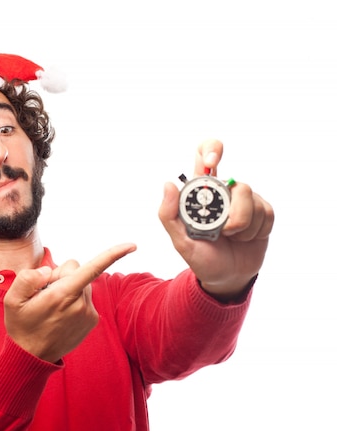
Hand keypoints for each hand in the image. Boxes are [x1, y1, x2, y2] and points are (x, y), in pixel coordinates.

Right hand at [4, 243, 135, 362]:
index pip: (91, 269)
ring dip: (68, 287)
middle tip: (44, 292)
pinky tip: (60, 314)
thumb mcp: (12, 300)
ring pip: (82, 283)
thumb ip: (28, 278)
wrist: (33, 356)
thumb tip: (49, 271)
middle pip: (77, 270)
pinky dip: (74, 299)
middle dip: (61, 274)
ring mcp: (88, 313)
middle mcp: (80, 303)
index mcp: (62, 295)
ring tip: (52, 305)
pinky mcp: (92, 320)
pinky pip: (85, 297)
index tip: (132, 245)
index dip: (113, 254)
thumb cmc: (21, 325)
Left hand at [158, 139, 274, 299]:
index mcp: (202, 193)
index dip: (211, 150)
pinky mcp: (263, 211)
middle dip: (235, 211)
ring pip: (251, 200)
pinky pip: (264, 213)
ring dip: (241, 227)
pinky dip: (254, 231)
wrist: (227, 277)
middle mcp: (225, 192)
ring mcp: (246, 201)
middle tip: (227, 231)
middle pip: (238, 183)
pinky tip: (246, 239)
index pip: (206, 154)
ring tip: (231, 238)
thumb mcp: (180, 242)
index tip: (211, 164)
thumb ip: (169, 215)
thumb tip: (168, 184)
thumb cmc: (202, 258)